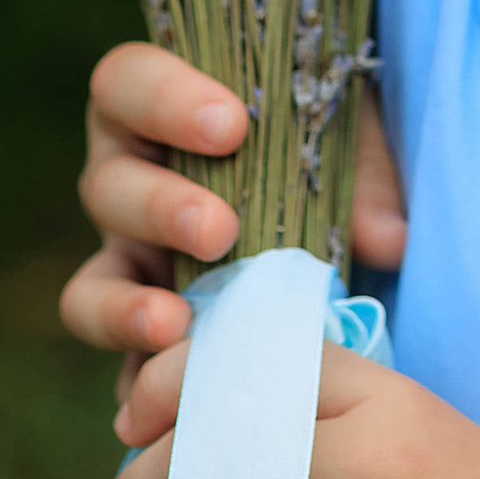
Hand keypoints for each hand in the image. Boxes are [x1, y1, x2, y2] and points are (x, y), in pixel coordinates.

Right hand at [58, 41, 409, 399]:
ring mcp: (128, 268)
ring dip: (126, 308)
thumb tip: (387, 241)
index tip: (231, 124)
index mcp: (156, 112)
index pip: (127, 82)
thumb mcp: (348, 134)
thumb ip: (365, 173)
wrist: (330, 219)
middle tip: (220, 230)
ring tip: (176, 324)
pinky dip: (142, 382)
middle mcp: (128, 187)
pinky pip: (121, 370)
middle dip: (161, 208)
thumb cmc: (323, 148)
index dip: (164, 98)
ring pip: (92, 287)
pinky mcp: (144, 338)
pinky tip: (179, 395)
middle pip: (108, 188)